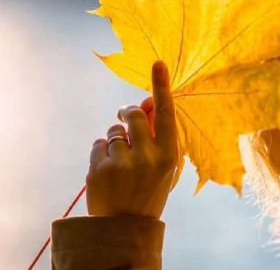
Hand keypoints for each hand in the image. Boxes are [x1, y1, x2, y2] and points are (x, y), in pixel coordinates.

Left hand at [86, 60, 177, 218]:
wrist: (126, 227)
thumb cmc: (149, 188)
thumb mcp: (163, 163)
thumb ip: (157, 134)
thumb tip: (146, 100)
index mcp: (169, 155)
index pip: (166, 114)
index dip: (162, 87)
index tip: (158, 64)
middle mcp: (148, 157)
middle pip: (133, 115)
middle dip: (127, 113)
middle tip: (125, 116)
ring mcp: (122, 163)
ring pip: (114, 129)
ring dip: (115, 137)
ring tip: (120, 160)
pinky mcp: (99, 169)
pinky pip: (99, 143)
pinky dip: (102, 151)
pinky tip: (108, 170)